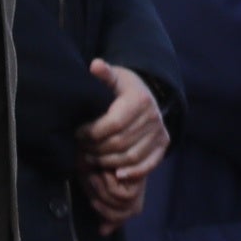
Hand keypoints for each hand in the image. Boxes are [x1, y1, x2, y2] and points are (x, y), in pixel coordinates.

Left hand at [82, 62, 166, 221]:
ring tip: (92, 158)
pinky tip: (117, 174)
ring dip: (108, 162)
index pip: (113, 124)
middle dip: (96, 149)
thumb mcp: (115, 78)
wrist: (147, 95)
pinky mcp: (163, 144)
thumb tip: (95, 65)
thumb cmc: (123, 88)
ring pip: (131, 156)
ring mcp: (160, 132)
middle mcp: (153, 116)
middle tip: (81, 149)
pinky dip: (134, 172)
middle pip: (120, 143)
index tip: (78, 133)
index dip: (92, 132)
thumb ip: (104, 74)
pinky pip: (149, 163)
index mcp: (140, 100)